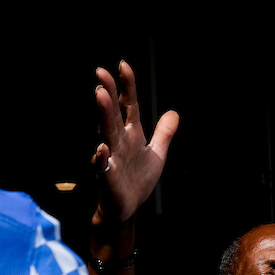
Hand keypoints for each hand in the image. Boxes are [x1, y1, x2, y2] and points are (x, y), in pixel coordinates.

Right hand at [92, 62, 179, 224]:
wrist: (126, 209)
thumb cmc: (136, 180)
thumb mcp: (156, 154)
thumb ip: (164, 133)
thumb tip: (174, 113)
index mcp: (131, 134)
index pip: (129, 105)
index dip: (127, 86)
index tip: (123, 65)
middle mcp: (118, 142)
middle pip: (113, 113)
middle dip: (109, 93)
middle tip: (101, 72)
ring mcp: (111, 158)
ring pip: (106, 133)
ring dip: (103, 115)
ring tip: (100, 95)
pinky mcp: (108, 178)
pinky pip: (103, 166)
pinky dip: (102, 157)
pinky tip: (102, 148)